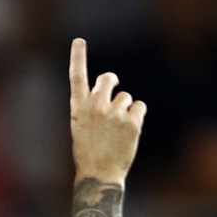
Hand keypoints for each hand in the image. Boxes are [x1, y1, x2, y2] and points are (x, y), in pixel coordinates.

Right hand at [68, 38, 144, 185]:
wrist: (99, 175)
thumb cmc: (89, 153)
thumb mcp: (81, 127)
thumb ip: (90, 106)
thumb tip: (107, 90)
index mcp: (79, 108)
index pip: (77, 77)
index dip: (78, 57)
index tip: (79, 41)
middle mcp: (95, 106)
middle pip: (108, 79)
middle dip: (112, 82)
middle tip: (114, 87)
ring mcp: (114, 113)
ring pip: (126, 97)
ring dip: (125, 109)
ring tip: (118, 130)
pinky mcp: (132, 122)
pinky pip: (140, 107)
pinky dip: (138, 116)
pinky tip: (130, 131)